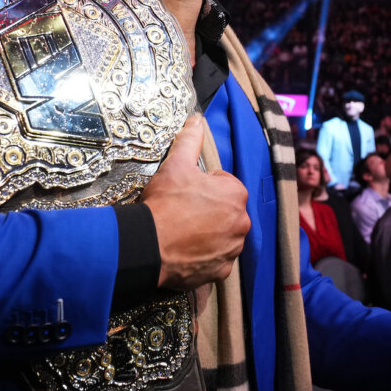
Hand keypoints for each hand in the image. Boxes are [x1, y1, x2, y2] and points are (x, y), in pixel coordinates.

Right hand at [139, 115, 249, 290]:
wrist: (148, 245)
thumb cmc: (165, 203)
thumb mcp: (176, 165)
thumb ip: (190, 140)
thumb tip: (197, 120)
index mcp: (236, 194)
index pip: (223, 184)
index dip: (202, 186)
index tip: (185, 193)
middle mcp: (242, 222)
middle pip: (224, 211)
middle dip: (207, 211)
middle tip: (182, 213)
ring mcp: (232, 249)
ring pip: (221, 236)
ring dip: (207, 234)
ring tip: (182, 232)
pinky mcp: (220, 271)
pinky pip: (214, 260)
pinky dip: (203, 256)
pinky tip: (185, 250)